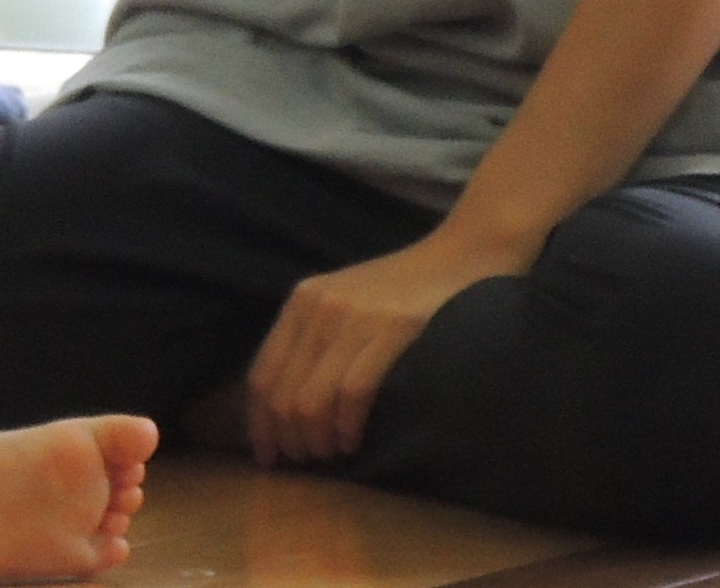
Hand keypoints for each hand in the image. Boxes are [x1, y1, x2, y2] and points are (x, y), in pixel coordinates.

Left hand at [245, 227, 532, 464]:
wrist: (460, 256)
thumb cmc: (403, 288)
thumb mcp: (344, 303)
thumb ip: (315, 339)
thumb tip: (288, 404)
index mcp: (300, 303)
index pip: (261, 374)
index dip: (259, 423)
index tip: (267, 456)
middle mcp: (318, 308)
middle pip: (282, 394)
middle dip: (288, 439)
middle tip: (304, 463)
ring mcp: (354, 318)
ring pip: (312, 399)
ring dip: (317, 440)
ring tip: (330, 456)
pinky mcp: (392, 329)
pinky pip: (353, 392)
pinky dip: (347, 427)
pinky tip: (353, 441)